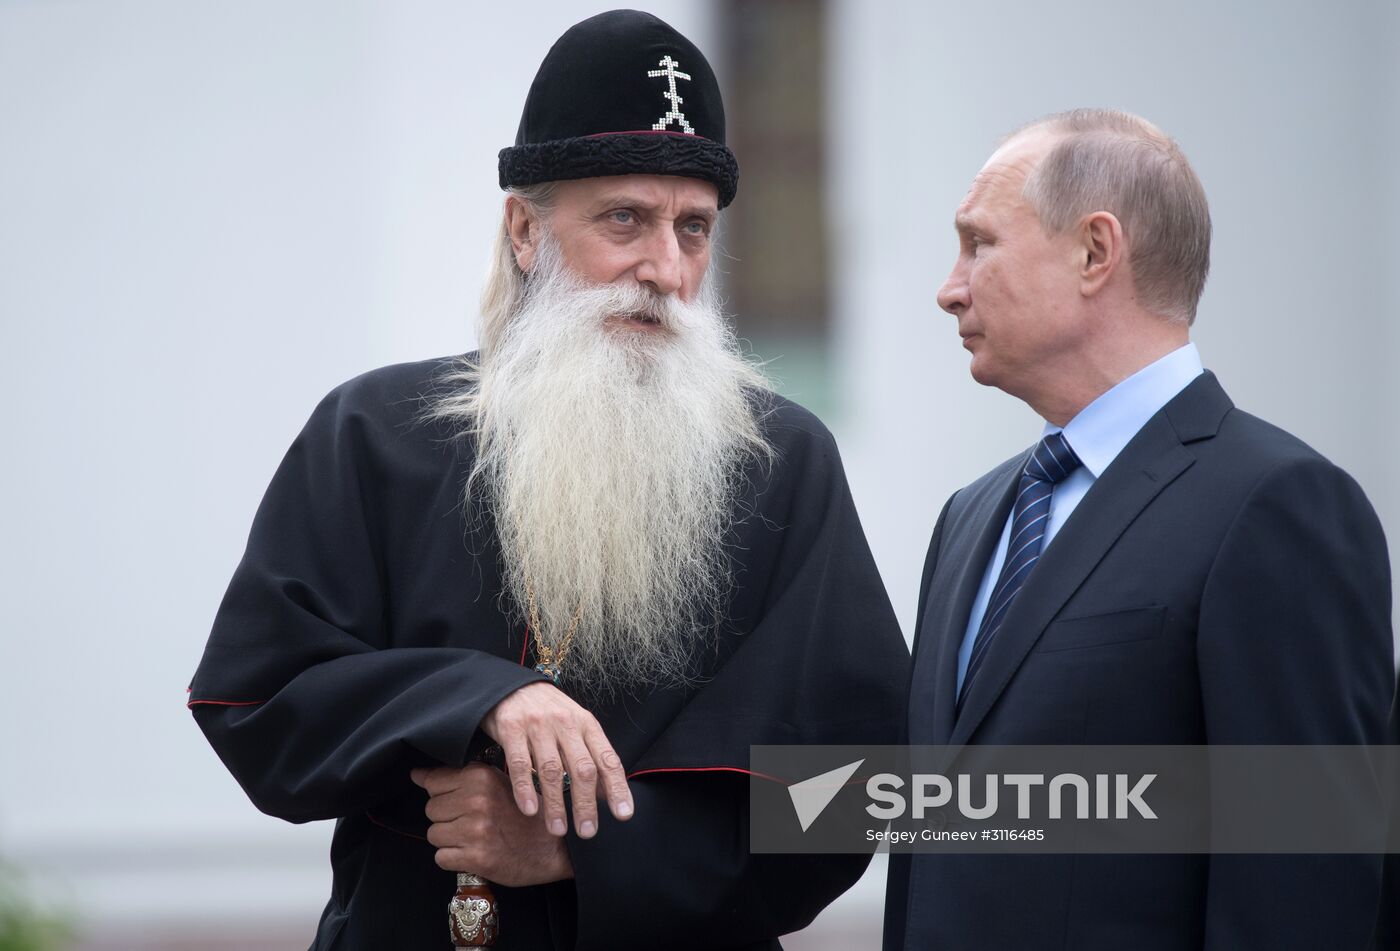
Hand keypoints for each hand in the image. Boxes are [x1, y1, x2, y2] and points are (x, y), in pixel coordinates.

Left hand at [410, 763, 572, 885]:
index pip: (433, 781)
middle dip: (445, 817)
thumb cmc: (527, 812)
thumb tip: (417, 774)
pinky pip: (441, 857)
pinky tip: (473, 851)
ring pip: (433, 834)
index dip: (440, 792)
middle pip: (431, 809)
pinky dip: (453, 858)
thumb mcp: (500, 782)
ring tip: (473, 836)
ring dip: (448, 839)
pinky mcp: (476, 858)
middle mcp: (476, 800)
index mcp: (481, 777)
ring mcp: (476, 830)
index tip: (447, 798)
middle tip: (470, 820)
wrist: (556, 846)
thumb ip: (462, 777)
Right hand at [479, 682, 633, 838]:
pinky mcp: (511, 728)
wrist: (510, 686)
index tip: (624, 815)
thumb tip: (608, 796)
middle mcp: (565, 723)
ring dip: (556, 804)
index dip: (617, 788)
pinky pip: (520, 763)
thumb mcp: (575, 727)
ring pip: (552, 770)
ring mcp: (538, 725)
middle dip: (586, 804)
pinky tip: (530, 810)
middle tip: (588, 832)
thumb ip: (590, 757)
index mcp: (586, 724)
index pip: (607, 759)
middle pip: (582, 768)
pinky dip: (525, 789)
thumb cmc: (548, 713)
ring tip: (558, 830)